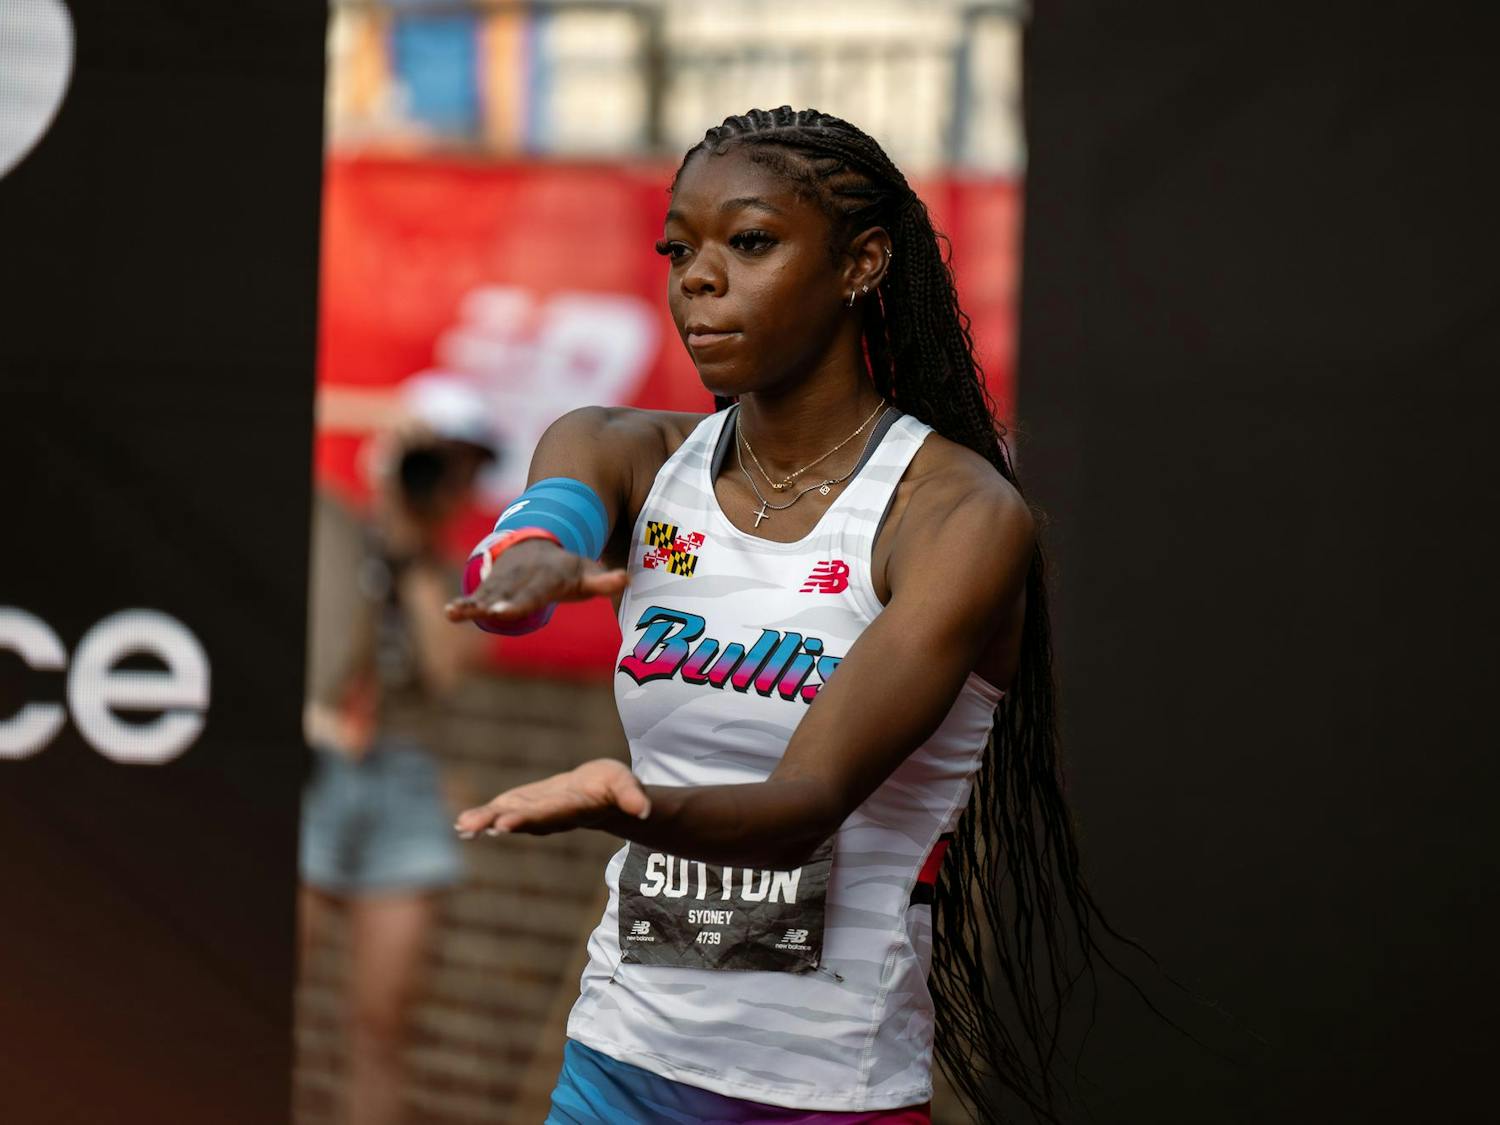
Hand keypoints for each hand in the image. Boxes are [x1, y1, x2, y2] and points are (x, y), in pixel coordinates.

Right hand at [443, 538, 627, 628]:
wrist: (539, 540)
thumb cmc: (567, 568)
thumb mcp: (587, 573)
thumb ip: (604, 580)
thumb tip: (626, 579)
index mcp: (546, 577)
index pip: (534, 593)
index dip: (521, 603)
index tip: (507, 612)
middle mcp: (521, 578)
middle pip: (507, 594)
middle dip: (496, 604)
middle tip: (488, 614)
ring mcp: (503, 580)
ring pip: (487, 593)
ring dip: (472, 604)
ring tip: (455, 613)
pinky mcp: (490, 585)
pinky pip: (476, 594)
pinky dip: (463, 603)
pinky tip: (449, 613)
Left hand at [453, 759, 650, 836]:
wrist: (600, 794)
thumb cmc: (615, 787)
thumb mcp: (627, 786)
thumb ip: (633, 798)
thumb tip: (644, 810)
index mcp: (573, 810)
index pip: (549, 815)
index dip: (528, 818)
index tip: (506, 823)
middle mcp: (550, 816)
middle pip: (525, 819)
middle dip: (503, 822)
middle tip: (481, 828)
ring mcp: (535, 813)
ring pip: (508, 818)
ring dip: (485, 822)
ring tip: (463, 827)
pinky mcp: (525, 806)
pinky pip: (501, 812)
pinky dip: (482, 817)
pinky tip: (462, 825)